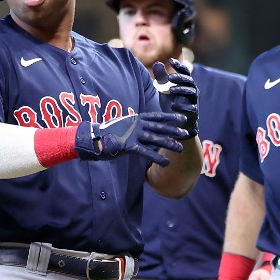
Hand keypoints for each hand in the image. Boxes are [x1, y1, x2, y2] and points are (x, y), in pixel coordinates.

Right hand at [75, 112, 189, 166]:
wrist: (93, 138)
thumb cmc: (109, 134)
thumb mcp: (125, 126)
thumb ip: (136, 127)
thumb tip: (146, 128)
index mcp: (136, 119)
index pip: (157, 117)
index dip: (170, 117)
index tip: (182, 118)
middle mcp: (137, 125)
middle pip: (160, 127)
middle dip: (174, 130)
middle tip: (186, 133)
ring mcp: (133, 135)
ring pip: (156, 139)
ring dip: (169, 144)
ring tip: (180, 149)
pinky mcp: (128, 146)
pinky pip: (145, 152)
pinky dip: (156, 157)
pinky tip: (165, 163)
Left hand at [152, 58, 197, 134]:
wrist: (176, 124)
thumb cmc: (171, 104)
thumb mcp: (164, 90)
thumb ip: (161, 78)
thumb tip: (157, 63)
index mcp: (186, 84)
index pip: (184, 72)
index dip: (179, 66)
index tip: (170, 60)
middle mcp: (192, 90)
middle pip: (189, 81)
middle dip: (180, 78)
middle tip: (169, 77)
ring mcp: (194, 101)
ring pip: (191, 92)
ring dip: (181, 90)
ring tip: (170, 89)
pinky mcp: (194, 112)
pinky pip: (190, 108)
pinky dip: (182, 106)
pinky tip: (173, 105)